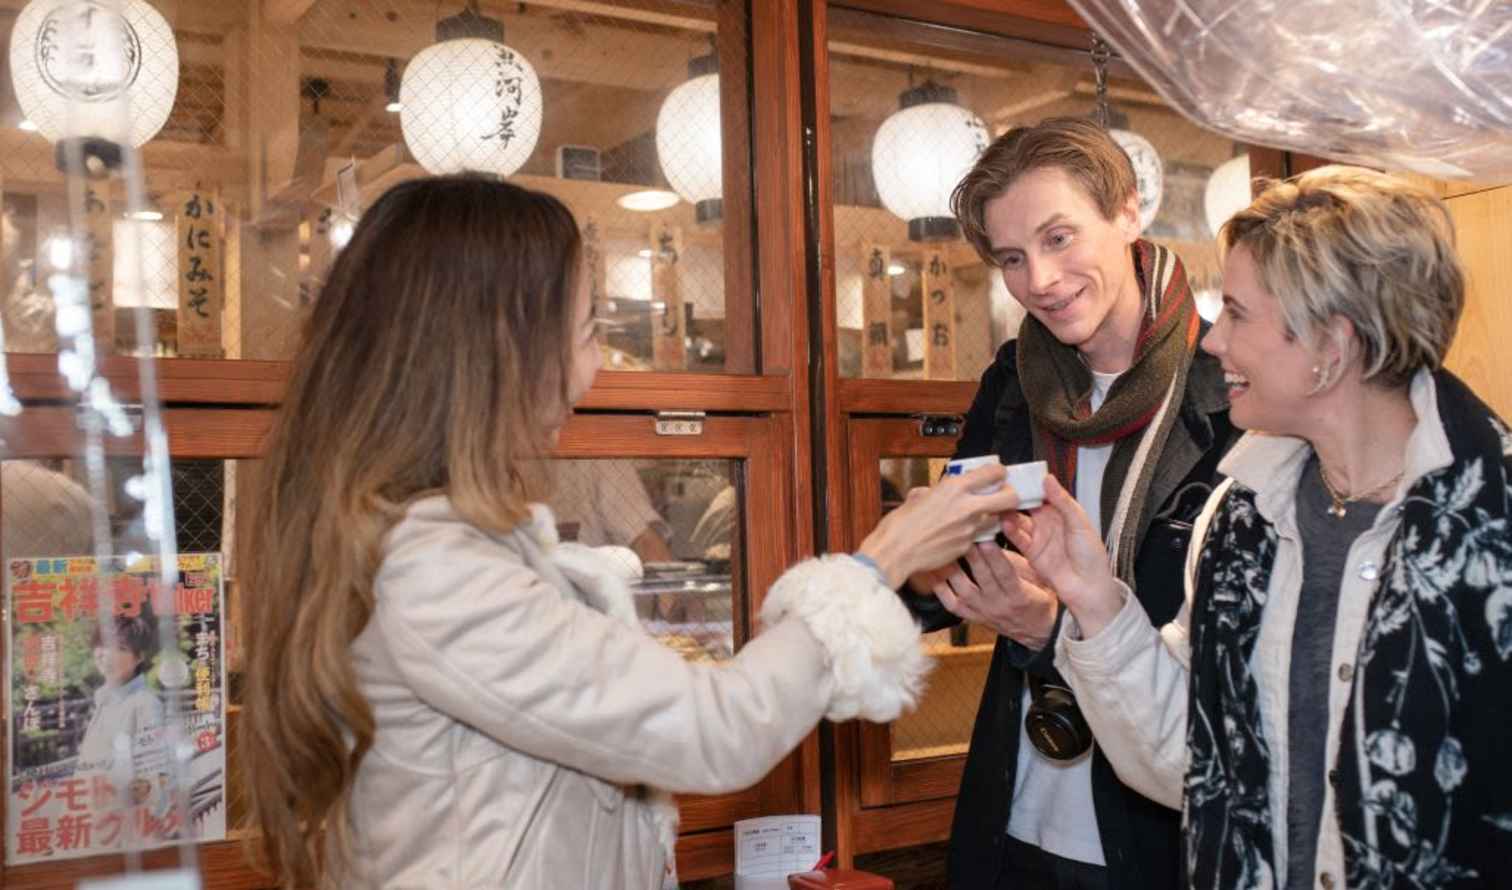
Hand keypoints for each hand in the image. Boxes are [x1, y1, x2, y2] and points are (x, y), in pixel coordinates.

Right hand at [858, 464, 1019, 588]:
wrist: (895, 552)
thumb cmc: (900, 523)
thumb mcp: (917, 496)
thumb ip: (938, 489)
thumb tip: (946, 484)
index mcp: (954, 487)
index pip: (993, 473)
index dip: (999, 473)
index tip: (997, 474)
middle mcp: (968, 506)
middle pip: (1009, 498)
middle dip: (1010, 495)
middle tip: (1003, 495)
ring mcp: (970, 528)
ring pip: (996, 519)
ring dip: (991, 516)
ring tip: (975, 516)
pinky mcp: (967, 546)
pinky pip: (978, 536)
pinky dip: (972, 533)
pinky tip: (957, 533)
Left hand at [933, 542, 1058, 649]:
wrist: (1036, 631)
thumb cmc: (1037, 598)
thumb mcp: (1036, 579)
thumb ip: (1016, 562)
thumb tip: (994, 540)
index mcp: (1019, 595)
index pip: (1005, 573)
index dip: (994, 556)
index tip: (986, 538)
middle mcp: (998, 605)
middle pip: (982, 578)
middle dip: (972, 555)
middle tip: (962, 535)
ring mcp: (982, 612)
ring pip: (963, 590)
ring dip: (952, 569)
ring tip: (944, 550)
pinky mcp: (971, 617)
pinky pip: (951, 603)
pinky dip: (939, 588)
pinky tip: (932, 572)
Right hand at [1001, 476, 1124, 636]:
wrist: (1089, 588)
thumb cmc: (1092, 556)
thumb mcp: (1079, 523)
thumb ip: (1062, 501)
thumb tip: (1048, 479)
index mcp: (1062, 512)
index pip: (1041, 493)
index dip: (1028, 484)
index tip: (1014, 475)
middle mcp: (1047, 523)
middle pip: (1026, 506)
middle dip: (1013, 498)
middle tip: (998, 489)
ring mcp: (1038, 538)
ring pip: (1018, 522)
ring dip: (1008, 514)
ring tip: (997, 506)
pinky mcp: (1031, 553)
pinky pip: (1017, 539)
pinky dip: (1009, 532)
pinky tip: (1003, 524)